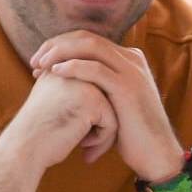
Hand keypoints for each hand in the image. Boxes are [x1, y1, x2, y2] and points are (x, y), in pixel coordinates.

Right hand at [0, 74, 116, 191]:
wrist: (23, 149)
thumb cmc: (36, 135)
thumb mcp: (50, 104)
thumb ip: (70, 94)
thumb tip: (97, 101)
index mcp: (61, 67)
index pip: (92, 91)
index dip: (87, 117)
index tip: (69, 132)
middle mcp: (73, 70)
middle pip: (105, 97)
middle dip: (98, 124)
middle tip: (83, 143)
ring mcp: (85, 83)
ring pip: (113, 109)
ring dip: (102, 133)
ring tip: (84, 146)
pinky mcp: (94, 100)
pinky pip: (113, 122)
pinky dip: (102, 139)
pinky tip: (82, 144)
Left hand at [30, 31, 184, 181]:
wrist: (156, 154)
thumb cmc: (132, 134)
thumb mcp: (114, 104)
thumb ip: (99, 88)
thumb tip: (69, 84)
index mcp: (128, 60)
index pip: (89, 40)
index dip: (61, 46)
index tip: (40, 63)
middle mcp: (131, 60)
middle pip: (87, 38)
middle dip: (56, 45)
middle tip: (34, 61)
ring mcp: (131, 71)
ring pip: (90, 46)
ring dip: (60, 52)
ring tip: (40, 65)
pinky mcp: (127, 87)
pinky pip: (95, 68)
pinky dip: (72, 66)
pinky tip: (56, 72)